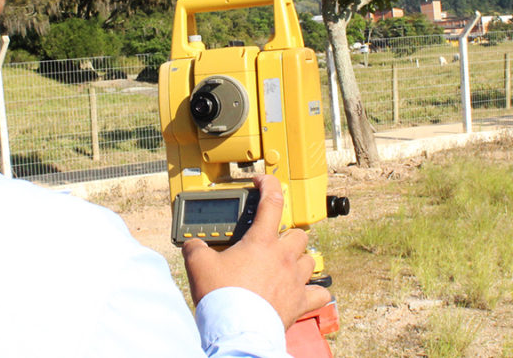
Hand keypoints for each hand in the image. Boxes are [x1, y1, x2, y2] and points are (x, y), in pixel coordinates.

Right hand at [181, 174, 331, 329]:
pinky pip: (320, 293)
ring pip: (310, 259)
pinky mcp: (301, 302)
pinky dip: (316, 291)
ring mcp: (295, 280)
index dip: (269, 185)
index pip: (271, 202)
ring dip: (300, 259)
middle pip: (298, 233)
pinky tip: (308, 291)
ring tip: (286, 265)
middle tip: (272, 240)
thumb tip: (192, 244)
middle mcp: (283, 257)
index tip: (263, 181)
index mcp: (261, 242)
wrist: (237, 330)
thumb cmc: (222, 297)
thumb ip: (195, 248)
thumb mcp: (198, 265)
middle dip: (286, 234)